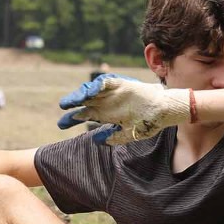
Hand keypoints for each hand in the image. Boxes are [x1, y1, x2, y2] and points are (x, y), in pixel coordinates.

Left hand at [57, 74, 189, 145]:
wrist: (164, 111)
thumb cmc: (148, 122)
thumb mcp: (129, 134)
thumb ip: (113, 138)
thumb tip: (96, 140)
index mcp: (105, 114)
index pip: (84, 115)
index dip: (72, 119)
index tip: (60, 125)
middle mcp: (106, 102)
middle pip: (84, 101)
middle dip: (72, 104)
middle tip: (63, 107)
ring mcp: (113, 93)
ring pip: (92, 91)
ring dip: (83, 93)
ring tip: (74, 99)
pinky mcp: (121, 85)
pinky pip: (106, 83)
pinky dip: (98, 85)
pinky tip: (91, 90)